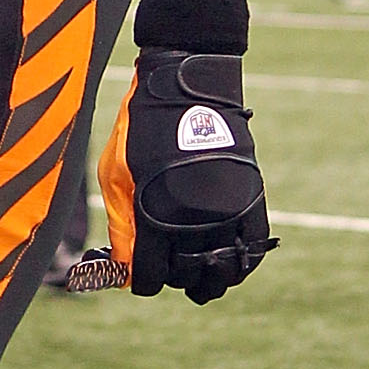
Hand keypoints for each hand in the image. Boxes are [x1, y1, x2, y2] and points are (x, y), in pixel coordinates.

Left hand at [97, 50, 270, 304]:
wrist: (185, 86)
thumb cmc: (140, 128)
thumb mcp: (116, 174)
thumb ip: (121, 224)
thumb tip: (126, 267)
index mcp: (155, 214)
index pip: (153, 275)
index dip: (143, 283)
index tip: (140, 279)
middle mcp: (194, 219)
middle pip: (187, 276)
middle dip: (173, 278)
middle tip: (167, 268)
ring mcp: (226, 210)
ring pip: (224, 272)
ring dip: (209, 281)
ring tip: (198, 278)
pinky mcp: (250, 198)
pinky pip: (252, 249)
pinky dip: (240, 265)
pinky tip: (226, 264)